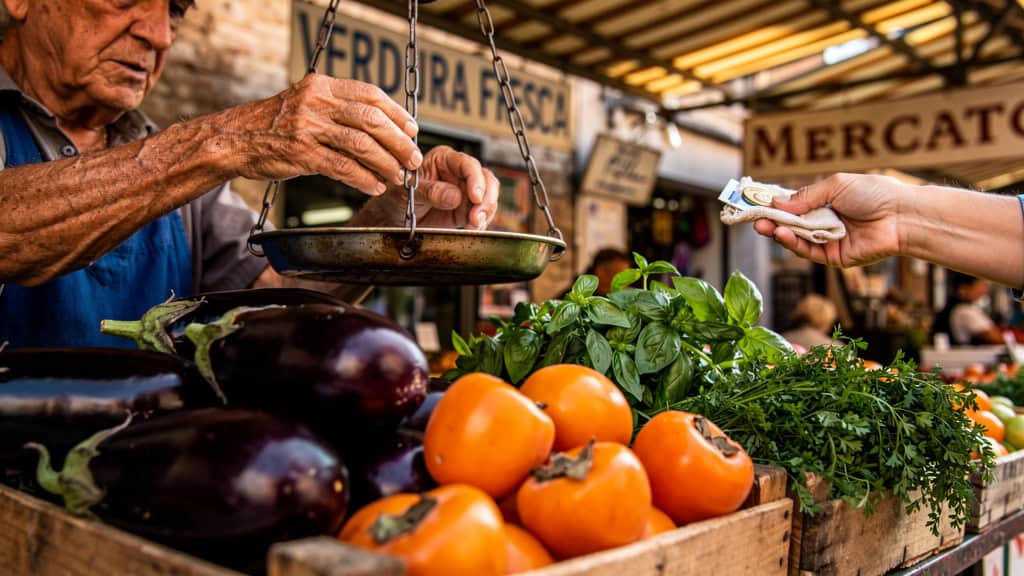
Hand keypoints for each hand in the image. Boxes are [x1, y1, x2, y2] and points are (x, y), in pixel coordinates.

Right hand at [224, 75, 421, 194]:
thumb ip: (337, 109)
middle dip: (399, 141)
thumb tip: (379, 126)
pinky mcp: (302, 153)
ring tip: (400, 176)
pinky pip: (343, 167)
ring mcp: (309, 128)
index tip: (412, 129)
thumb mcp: (306, 104)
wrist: (234, 139)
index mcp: (322, 86)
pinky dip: (365, 178)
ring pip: (362, 144)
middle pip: (372, 119)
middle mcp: (317, 102)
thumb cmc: (273, 126)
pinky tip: (376, 186)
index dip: (397, 113)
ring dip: (387, 162)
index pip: (370, 94)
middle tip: (413, 158)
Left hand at [356, 146, 499, 229]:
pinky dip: (482, 221)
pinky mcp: (465, 208)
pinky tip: (473, 228)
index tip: (474, 197)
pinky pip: (483, 212)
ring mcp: (464, 191)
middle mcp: (457, 172)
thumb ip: (431, 192)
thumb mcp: (408, 192)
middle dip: (485, 199)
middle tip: (476, 216)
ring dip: (485, 211)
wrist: (393, 219)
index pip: (467, 164)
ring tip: (474, 224)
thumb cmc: (396, 198)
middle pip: (485, 179)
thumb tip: (455, 195)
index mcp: (443, 159)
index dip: (475, 179)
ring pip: (488, 195)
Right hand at [753, 173, 904, 267]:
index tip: (754, 202)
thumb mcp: (836, 186)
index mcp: (825, 202)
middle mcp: (824, 221)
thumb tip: (777, 202)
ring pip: (796, 239)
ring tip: (764, 226)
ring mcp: (828, 240)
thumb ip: (806, 195)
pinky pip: (808, 252)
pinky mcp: (833, 257)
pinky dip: (793, 244)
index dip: (774, 204)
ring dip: (778, 232)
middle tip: (753, 219)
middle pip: (791, 224)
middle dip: (771, 221)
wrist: (901, 216)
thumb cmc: (874, 194)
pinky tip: (782, 233)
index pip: (793, 204)